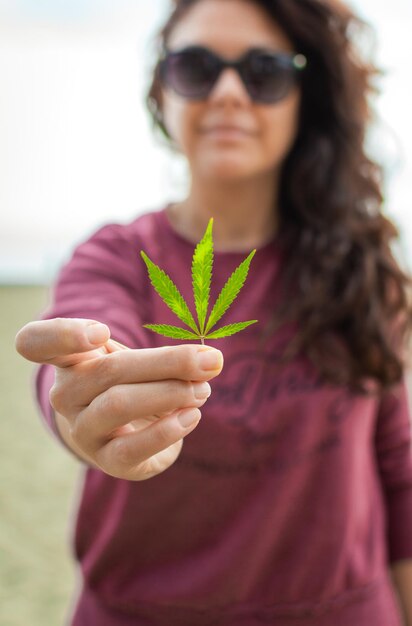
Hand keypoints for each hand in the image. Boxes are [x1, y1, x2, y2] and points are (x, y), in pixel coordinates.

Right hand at [15, 318, 222, 479]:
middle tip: (210, 361)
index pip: (38, 342)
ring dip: (170, 394)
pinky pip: (132, 448)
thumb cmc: (130, 384)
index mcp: (67, 359)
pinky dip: (167, 430)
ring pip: (118, 404)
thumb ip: (170, 358)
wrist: (124, 431)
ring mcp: (82, 430)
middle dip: (167, 363)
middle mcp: (66, 394)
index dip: (65, 335)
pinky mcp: (106, 460)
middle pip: (109, 370)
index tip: (102, 333)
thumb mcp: (141, 361)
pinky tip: (192, 416)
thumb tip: (212, 360)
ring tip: (203, 389)